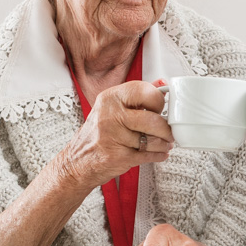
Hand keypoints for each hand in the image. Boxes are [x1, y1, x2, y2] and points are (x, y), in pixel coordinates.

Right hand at [56, 80, 172, 189]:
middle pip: (152, 119)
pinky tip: (158, 153)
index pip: (144, 91)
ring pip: (152, 140)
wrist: (77, 161)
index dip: (158, 101)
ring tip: (163, 143)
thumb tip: (162, 84)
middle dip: (166, 128)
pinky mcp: (117, 156)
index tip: (160, 109)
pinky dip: (158, 155)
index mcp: (110, 98)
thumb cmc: (98, 134)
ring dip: (163, 144)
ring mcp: (112, 136)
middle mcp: (109, 115)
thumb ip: (137, 96)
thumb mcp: (112, 108)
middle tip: (168, 131)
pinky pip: (148, 155)